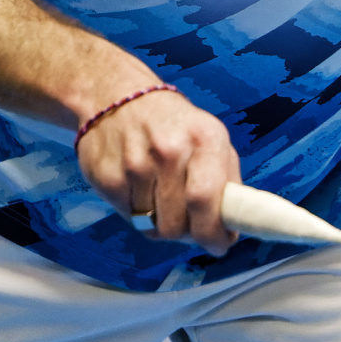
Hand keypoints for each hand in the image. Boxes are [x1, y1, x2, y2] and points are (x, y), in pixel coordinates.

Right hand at [75, 84, 240, 255]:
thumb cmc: (172, 124)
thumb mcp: (211, 138)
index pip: (207, 199)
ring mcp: (134, 164)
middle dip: (188, 234)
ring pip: (153, 227)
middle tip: (191, 225)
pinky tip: (139, 187)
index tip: (220, 245)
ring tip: (161, 195)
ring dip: (161, 222)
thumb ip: (226, 181)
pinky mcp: (106, 177)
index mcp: (203, 139)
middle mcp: (168, 150)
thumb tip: (234, 224)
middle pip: (177, 224)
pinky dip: (138, 212)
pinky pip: (129, 217)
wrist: (115, 95)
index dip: (214, 232)